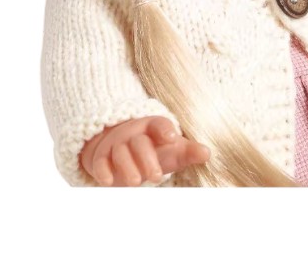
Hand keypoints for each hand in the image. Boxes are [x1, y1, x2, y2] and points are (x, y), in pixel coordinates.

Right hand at [79, 116, 210, 186]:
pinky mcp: (102, 157)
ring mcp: (117, 144)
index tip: (172, 137)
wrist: (121, 147)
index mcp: (153, 127)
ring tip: (135, 183)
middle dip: (147, 159)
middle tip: (156, 176)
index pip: (159, 124)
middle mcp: (134, 133)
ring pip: (120, 153)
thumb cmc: (154, 149)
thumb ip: (188, 152)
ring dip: (127, 167)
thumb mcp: (172, 149)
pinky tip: (108, 182)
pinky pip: (101, 162)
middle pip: (140, 142)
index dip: (164, 129)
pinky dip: (103, 171)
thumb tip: (207, 153)